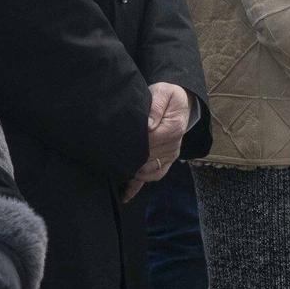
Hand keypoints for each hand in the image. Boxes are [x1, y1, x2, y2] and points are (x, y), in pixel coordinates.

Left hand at [124, 81, 192, 201]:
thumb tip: (148, 124)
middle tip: (110, 157)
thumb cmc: (168, 97)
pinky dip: (138, 186)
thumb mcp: (164, 93)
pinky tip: (125, 195)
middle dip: (131, 158)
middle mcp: (173, 146)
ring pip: (150, 171)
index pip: (153, 140)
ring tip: (116, 170)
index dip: (137, 142)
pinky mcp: (164, 162)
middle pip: (149, 158)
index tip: (120, 140)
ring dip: (133, 172)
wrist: (180, 104)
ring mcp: (169, 156)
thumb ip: (156, 106)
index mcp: (173, 128)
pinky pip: (153, 176)